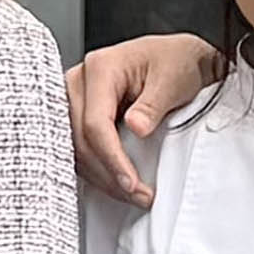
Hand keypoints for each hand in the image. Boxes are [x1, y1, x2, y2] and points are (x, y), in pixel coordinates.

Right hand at [65, 32, 229, 206]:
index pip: (95, 122)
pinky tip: (119, 181)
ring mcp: (75, 99)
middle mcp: (79, 82)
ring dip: (102, 177)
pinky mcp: (80, 115)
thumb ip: (153, 105)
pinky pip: (80, 149)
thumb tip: (136, 128)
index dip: (112, 158)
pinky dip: (99, 169)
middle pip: (79, 139)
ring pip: (75, 149)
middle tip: (138, 195)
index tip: (131, 182)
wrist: (179, 59)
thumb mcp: (173, 80)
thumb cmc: (175, 62)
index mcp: (100, 68)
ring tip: (134, 193)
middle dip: (108, 174)